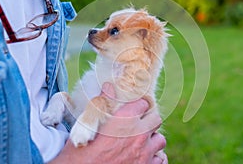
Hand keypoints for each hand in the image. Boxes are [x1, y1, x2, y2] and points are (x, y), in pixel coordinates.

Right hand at [49, 83, 166, 163]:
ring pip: (160, 140)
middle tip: (138, 124)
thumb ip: (101, 104)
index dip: (138, 105)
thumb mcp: (87, 126)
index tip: (133, 108)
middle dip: (148, 120)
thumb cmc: (81, 153)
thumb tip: (109, 86)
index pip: (143, 104)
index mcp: (125, 121)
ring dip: (152, 139)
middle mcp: (138, 135)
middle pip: (156, 119)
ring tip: (142, 142)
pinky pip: (161, 159)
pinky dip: (155, 157)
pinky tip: (146, 157)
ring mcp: (145, 154)